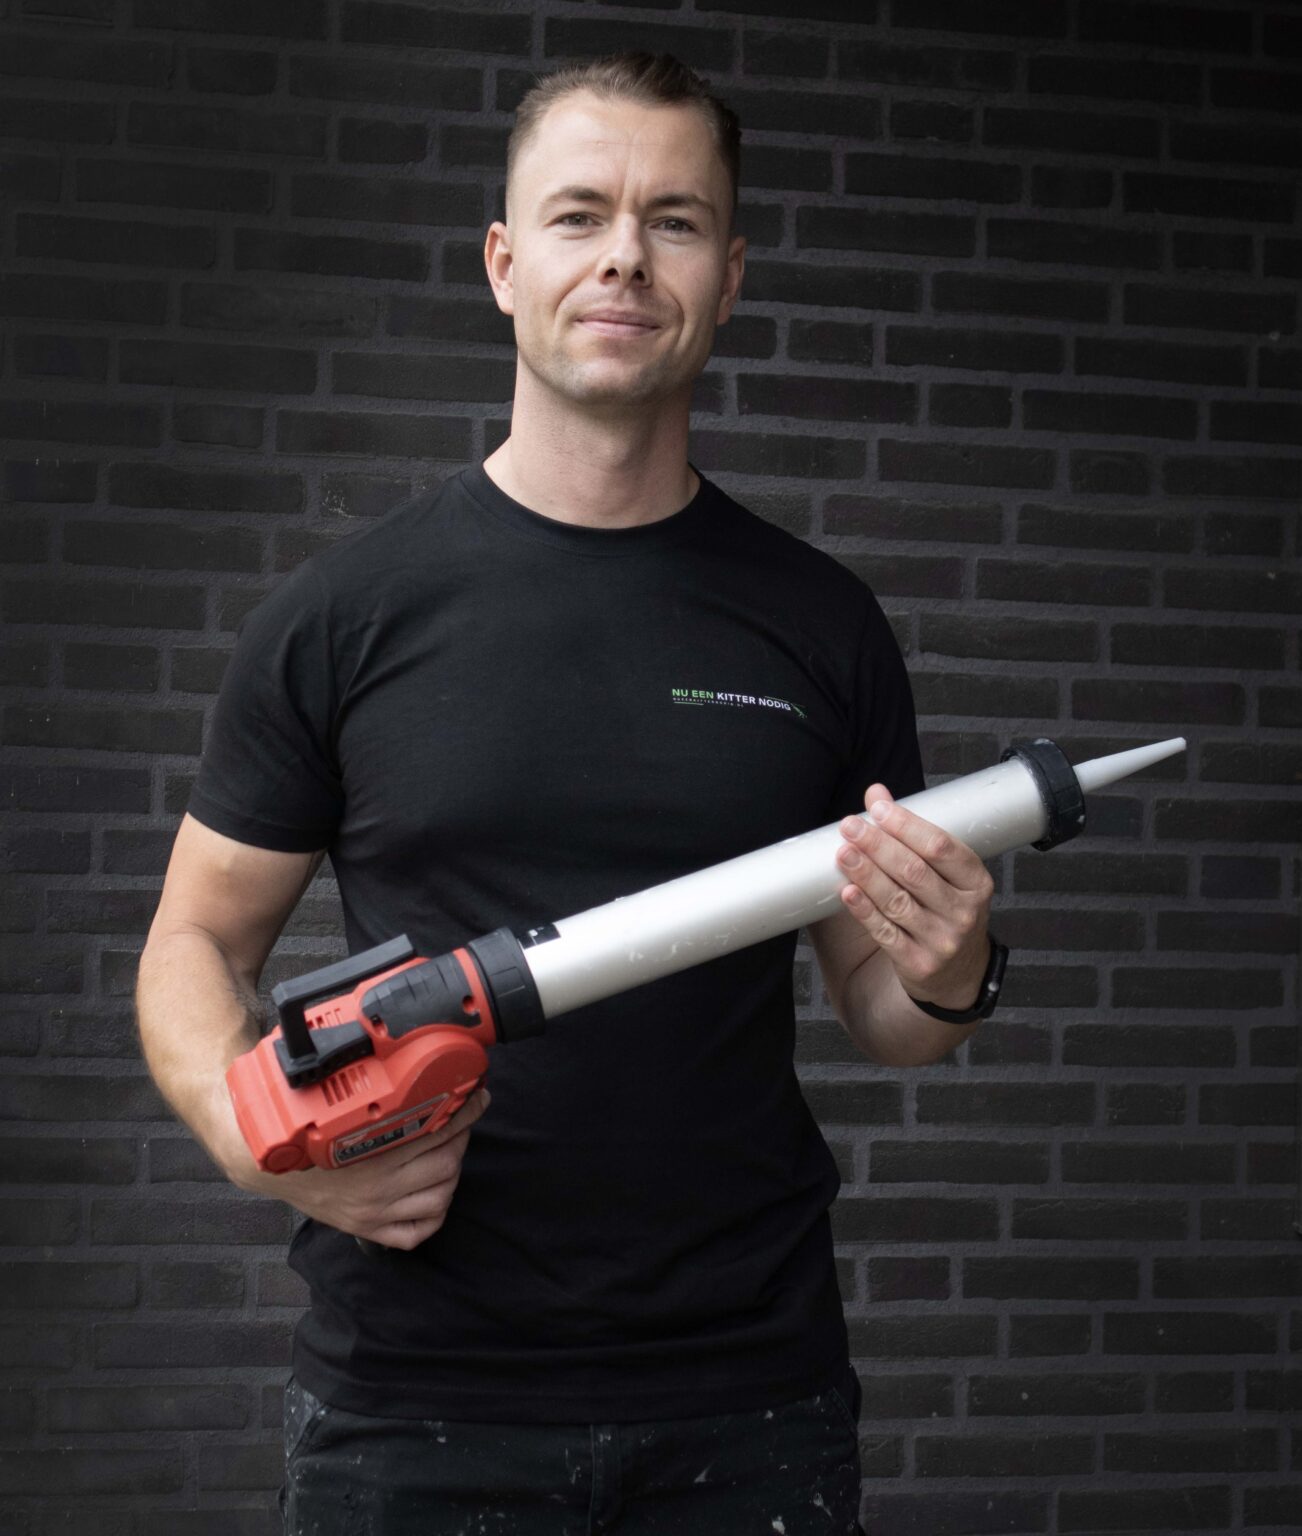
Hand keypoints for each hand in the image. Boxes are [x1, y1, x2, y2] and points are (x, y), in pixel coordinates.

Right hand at [232, 1087, 490, 1250]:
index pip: (437, 1130)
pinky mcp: (369, 1229)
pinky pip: (417, 1232)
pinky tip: (433, 1192)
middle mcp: (377, 1186)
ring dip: (452, 1173)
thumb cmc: (304, 1126)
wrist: (268, 1163)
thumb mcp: (336, 1100)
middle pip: (445, 1163)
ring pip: (439, 1197)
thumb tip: (397, 1050)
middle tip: (460, 1120)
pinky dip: (434, 1213)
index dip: (465, 1111)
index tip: (477, 1096)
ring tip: (448, 1152)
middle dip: (461, 1138)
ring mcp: (375, 1212)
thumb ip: (370, 1084)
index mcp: (370, 1150)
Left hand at [835, 783, 993, 1012]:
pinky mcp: (918, 963)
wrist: (958, 975)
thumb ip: (911, 834)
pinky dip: (864, 910)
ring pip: (897, 901)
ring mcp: (942, 939)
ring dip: (866, 874)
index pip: (941, 847)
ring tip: (844, 852)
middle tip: (851, 826)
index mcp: (975, 882)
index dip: (907, 826)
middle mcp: (963, 911)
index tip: (878, 809)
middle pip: (914, 872)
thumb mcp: (944, 874)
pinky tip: (847, 892)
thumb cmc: (947, 911)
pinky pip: (885, 932)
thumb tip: (876, 794)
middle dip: (878, 845)